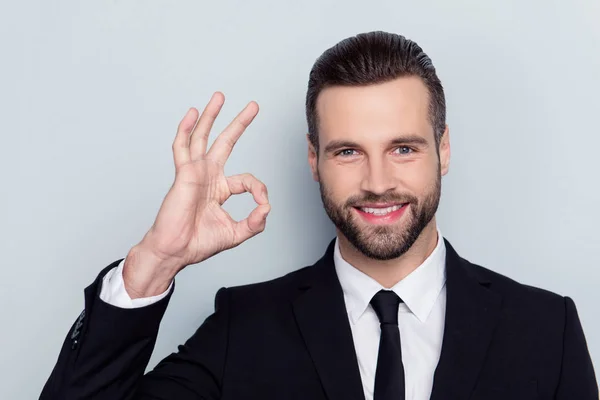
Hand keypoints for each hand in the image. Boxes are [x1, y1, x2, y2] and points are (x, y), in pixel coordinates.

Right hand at [124, 92, 269, 297]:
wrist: (175, 251)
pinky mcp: (183, 174)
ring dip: (211, 116)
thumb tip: (267, 208)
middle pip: (226, 142)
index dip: (260, 190)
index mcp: (221, 189)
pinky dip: (185, 129)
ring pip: (203, 137)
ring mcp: (195, 172)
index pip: (247, 179)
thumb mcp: (236, 234)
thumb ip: (255, 223)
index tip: (262, 205)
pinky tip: (192, 113)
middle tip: (253, 106)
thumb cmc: (198, 243)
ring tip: (220, 96)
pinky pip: (182, 147)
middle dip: (240, 123)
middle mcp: (208, 176)